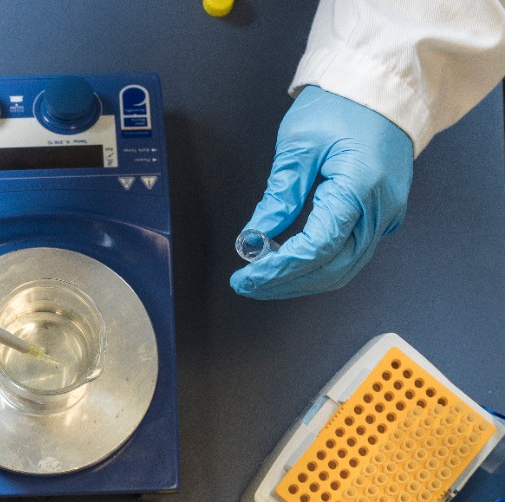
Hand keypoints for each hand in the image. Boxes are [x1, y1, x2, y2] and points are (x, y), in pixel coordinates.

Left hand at [231, 86, 413, 299]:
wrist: (382, 84)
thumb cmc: (343, 103)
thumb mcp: (300, 143)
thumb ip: (279, 196)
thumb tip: (255, 237)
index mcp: (361, 186)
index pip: (317, 248)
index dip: (279, 268)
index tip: (246, 275)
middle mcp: (381, 208)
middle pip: (332, 269)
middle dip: (286, 283)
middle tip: (248, 284)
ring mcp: (387, 214)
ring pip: (343, 268)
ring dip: (301, 280)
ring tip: (264, 278)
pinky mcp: (383, 215)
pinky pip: (351, 254)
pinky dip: (319, 266)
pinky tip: (292, 264)